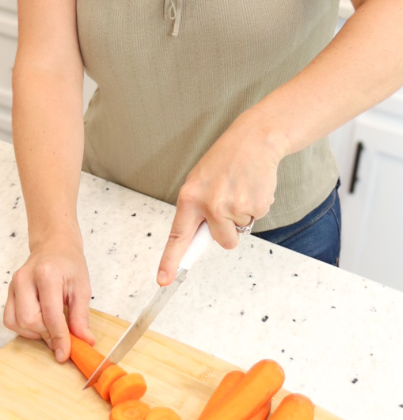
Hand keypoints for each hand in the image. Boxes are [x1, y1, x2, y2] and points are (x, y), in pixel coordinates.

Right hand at [4, 234, 93, 361]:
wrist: (53, 245)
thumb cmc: (69, 264)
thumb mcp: (82, 288)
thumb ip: (81, 317)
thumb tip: (84, 342)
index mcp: (47, 274)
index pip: (51, 315)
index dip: (59, 338)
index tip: (65, 354)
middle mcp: (25, 279)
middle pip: (29, 320)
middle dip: (46, 335)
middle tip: (61, 336)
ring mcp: (13, 284)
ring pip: (16, 322)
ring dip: (34, 333)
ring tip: (50, 327)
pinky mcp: (8, 291)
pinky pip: (10, 319)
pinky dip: (23, 328)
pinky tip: (38, 323)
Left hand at [156, 113, 288, 284]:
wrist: (254, 140)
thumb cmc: (225, 161)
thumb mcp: (200, 181)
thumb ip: (197, 209)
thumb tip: (199, 238)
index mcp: (190, 197)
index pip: (178, 236)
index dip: (170, 260)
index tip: (163, 279)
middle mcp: (210, 204)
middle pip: (221, 241)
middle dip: (228, 230)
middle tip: (230, 202)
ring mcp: (233, 206)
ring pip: (239, 231)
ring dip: (242, 215)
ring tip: (240, 189)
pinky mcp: (255, 206)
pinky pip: (256, 219)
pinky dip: (256, 206)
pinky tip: (252, 187)